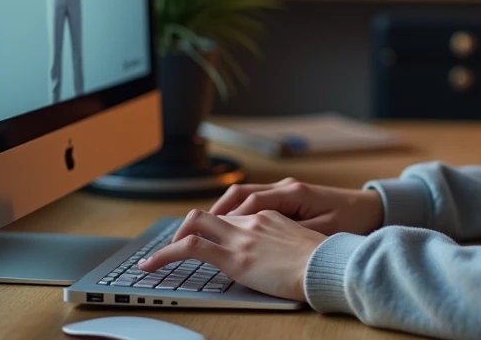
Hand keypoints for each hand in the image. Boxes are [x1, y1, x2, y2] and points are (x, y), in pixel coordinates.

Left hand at [137, 209, 323, 301]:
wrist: (328, 265)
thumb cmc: (323, 260)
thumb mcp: (303, 242)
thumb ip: (284, 242)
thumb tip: (278, 255)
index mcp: (270, 215)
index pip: (233, 216)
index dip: (214, 227)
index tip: (207, 238)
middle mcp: (251, 220)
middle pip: (210, 215)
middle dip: (188, 228)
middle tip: (177, 246)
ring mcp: (241, 236)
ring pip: (195, 225)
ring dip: (172, 241)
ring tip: (155, 259)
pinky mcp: (233, 256)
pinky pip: (190, 247)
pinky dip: (166, 253)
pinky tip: (152, 264)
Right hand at [211, 178, 383, 235]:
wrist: (371, 208)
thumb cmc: (350, 220)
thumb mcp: (323, 232)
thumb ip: (293, 235)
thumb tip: (263, 241)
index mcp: (293, 192)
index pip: (250, 200)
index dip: (226, 216)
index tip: (205, 231)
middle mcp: (286, 187)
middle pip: (241, 193)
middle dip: (215, 211)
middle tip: (192, 229)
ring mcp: (287, 191)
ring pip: (246, 197)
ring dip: (225, 211)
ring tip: (205, 230)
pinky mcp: (290, 199)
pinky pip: (256, 202)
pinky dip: (239, 213)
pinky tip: (231, 229)